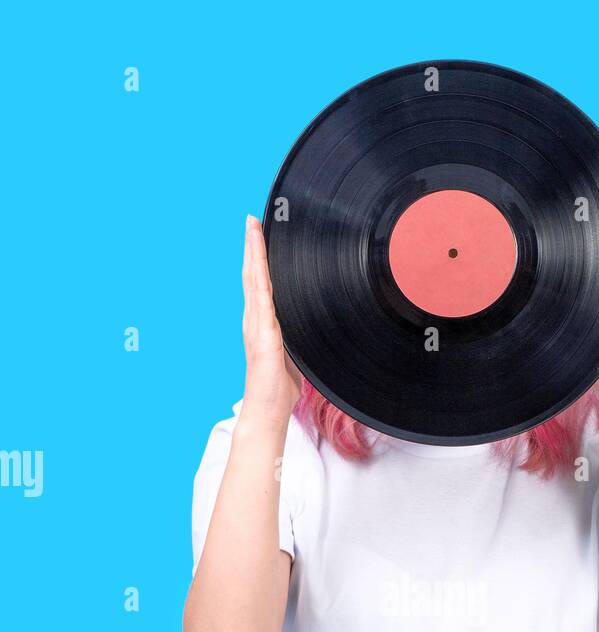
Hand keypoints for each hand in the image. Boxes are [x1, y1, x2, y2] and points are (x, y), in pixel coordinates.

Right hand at [241, 214, 300, 422]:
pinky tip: (257, 260)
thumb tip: (314, 323)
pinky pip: (261, 299)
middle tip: (252, 219)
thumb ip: (298, 335)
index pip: (260, 284)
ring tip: (252, 228)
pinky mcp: (262, 335)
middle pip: (252, 275)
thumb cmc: (280, 389)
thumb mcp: (295, 353)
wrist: (268, 411)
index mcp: (262, 324)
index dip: (258, 258)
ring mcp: (256, 326)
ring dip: (252, 253)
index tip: (258, 234)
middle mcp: (255, 321)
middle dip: (252, 246)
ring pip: (253, 280)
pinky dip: (258, 276)